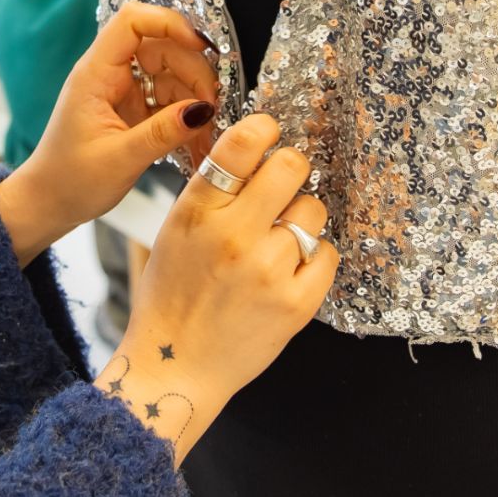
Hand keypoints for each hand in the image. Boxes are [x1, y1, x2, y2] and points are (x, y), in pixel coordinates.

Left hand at [0, 3, 221, 262]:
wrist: (49, 203)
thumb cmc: (71, 181)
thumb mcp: (120, 159)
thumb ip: (162, 133)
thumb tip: (204, 109)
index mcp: (95, 74)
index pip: (132, 22)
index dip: (169, 23)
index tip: (201, 47)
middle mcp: (109, 74)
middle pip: (160, 46)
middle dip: (192, 69)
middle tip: (212, 105)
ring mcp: (122, 90)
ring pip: (169, 71)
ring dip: (193, 93)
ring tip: (208, 127)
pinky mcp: (132, 108)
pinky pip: (167, 96)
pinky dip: (186, 111)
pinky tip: (198, 134)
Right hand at [94, 113, 334, 460]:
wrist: (175, 367)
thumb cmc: (170, 298)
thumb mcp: (170, 233)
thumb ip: (206, 193)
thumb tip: (247, 151)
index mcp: (196, 212)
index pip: (241, 145)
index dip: (263, 129)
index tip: (270, 132)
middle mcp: (233, 235)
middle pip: (291, 167)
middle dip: (291, 169)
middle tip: (283, 185)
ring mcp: (268, 270)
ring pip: (313, 210)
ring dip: (300, 219)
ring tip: (279, 240)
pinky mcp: (297, 302)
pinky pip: (326, 253)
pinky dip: (312, 258)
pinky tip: (289, 270)